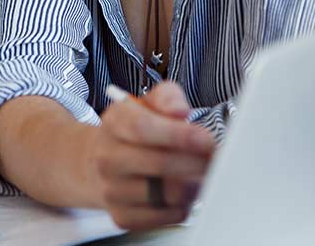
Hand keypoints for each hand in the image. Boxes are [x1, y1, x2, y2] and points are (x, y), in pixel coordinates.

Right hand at [88, 82, 214, 230]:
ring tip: (197, 173)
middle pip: (161, 164)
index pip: (143, 129)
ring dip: (194, 185)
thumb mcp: (147, 104)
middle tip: (214, 158)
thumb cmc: (134, 132)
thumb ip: (167, 97)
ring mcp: (113, 190)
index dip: (179, 135)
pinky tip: (181, 191)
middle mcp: (108, 157)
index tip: (206, 140)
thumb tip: (179, 111)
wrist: (101, 162)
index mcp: (114, 122)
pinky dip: (184, 205)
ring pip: (170, 194)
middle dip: (197, 162)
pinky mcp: (123, 216)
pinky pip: (169, 216)